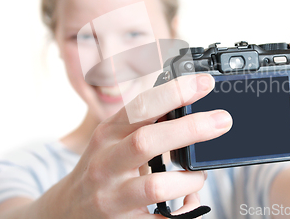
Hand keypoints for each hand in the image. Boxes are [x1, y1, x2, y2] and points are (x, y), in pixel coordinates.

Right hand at [64, 74, 231, 217]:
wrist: (66, 210)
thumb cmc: (100, 167)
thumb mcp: (112, 139)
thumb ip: (143, 123)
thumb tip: (190, 105)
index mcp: (107, 134)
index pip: (140, 107)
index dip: (174, 92)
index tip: (204, 83)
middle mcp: (106, 163)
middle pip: (147, 140)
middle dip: (190, 128)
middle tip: (223, 120)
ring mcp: (112, 197)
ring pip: (157, 186)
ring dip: (189, 178)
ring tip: (198, 175)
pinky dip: (186, 208)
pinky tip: (189, 200)